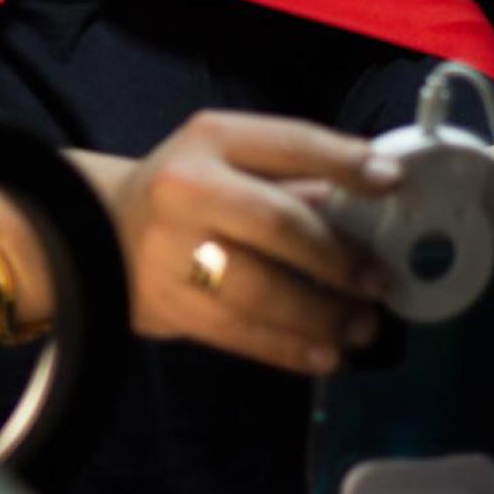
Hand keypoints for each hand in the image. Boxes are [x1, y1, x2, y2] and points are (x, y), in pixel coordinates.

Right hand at [105, 110, 402, 375]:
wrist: (101, 227)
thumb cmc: (189, 189)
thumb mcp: (233, 158)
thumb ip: (297, 179)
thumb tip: (375, 206)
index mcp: (213, 138)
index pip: (289, 144)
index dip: (344, 162)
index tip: (392, 181)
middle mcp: (187, 188)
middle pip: (276, 224)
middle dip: (338, 257)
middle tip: (379, 281)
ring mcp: (171, 249)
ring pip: (259, 289)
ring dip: (321, 315)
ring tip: (362, 326)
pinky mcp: (168, 303)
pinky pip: (239, 333)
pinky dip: (289, 348)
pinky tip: (325, 354)